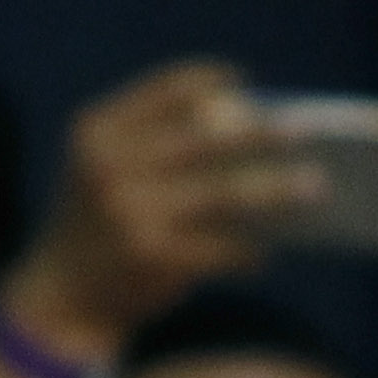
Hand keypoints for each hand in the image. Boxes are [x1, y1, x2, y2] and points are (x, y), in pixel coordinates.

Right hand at [0, 60, 317, 362]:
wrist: (63, 296)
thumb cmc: (97, 228)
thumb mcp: (102, 171)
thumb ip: (148, 145)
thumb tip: (241, 130)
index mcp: (97, 132)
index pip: (161, 91)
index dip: (206, 81)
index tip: (245, 80)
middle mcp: (111, 165)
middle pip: (202, 138)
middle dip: (258, 133)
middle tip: (302, 131)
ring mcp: (132, 210)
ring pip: (223, 192)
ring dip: (276, 189)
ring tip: (314, 185)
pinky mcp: (154, 256)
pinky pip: (222, 247)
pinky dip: (248, 251)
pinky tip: (262, 254)